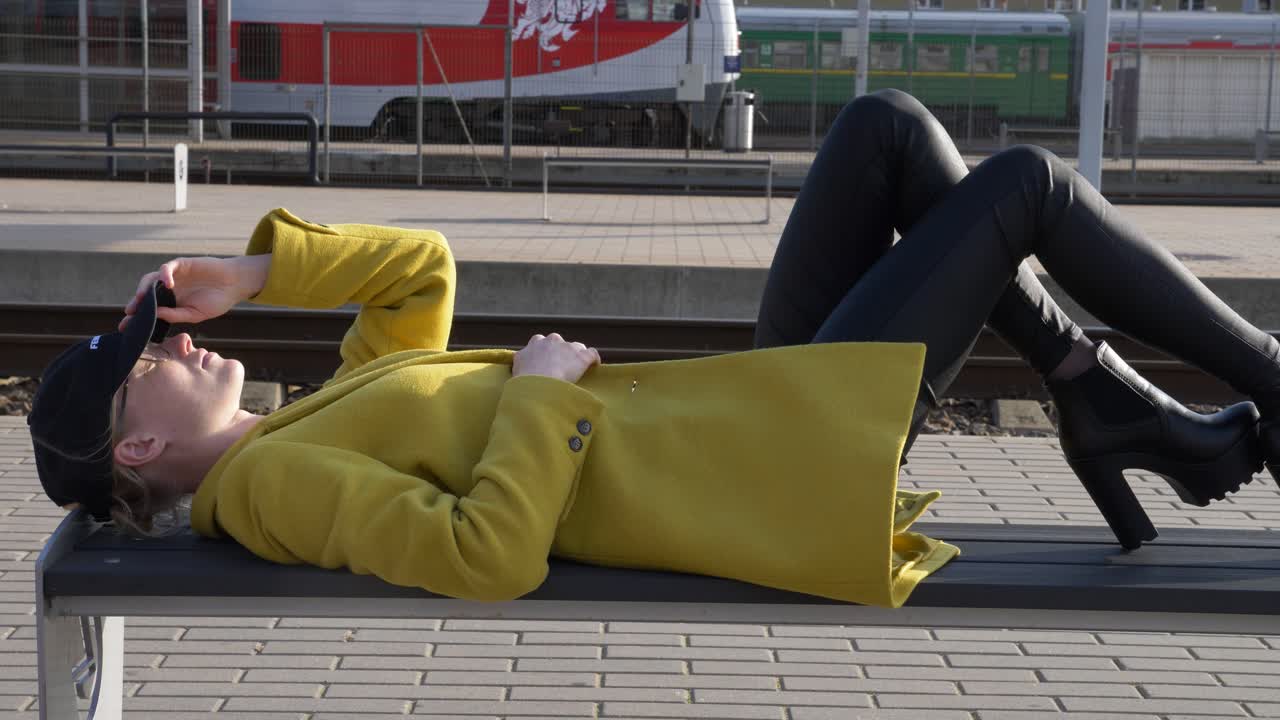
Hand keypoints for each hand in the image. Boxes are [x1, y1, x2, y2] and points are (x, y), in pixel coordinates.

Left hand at [118, 255, 270, 331]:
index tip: (126, 327)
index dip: (137, 317)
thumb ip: (175, 315)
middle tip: (130, 313)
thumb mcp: (196, 314)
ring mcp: (174, 276)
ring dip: (144, 289)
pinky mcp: (181, 265)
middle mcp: (168, 289)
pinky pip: (168, 268)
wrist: (234, 285)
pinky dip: (164, 275)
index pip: (149, 309)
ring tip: (141, 299)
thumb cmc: (217, 300)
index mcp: (171, 302)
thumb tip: (156, 315)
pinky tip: (168, 284)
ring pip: (151, 279)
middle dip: (136, 303)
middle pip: (145, 294)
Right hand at [512, 333, 601, 383]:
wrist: (539, 383)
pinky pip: (592, 354)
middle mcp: (552, 340)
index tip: (545, 359)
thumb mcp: (516, 367)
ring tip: (577, 368)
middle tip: (560, 366)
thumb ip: (521, 362)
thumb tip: (521, 369)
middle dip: (560, 351)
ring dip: (576, 356)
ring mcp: (568, 347)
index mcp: (536, 342)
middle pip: (560, 342)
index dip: (545, 350)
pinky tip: (594, 366)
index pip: (541, 341)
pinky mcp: (582, 357)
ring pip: (577, 347)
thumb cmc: (525, 380)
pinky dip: (593, 359)